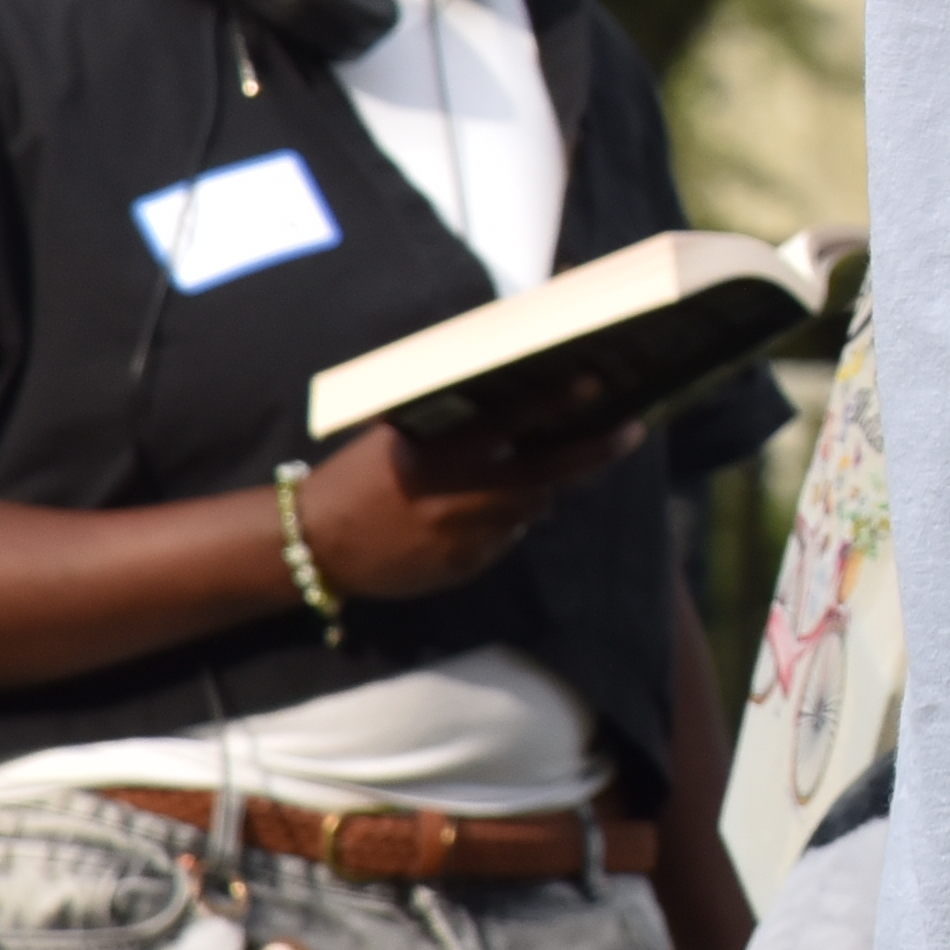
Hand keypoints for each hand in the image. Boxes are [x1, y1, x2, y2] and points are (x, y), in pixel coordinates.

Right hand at [294, 414, 639, 600]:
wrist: (318, 546)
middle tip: (632, 430)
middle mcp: (459, 497)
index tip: (598, 381)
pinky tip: (491, 510)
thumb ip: (453, 421)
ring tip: (551, 466)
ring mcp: (466, 538)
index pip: (511, 420)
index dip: (557, 401)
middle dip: (595, 451)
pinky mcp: (466, 568)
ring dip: (545, 487)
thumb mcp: (399, 436)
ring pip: (533, 508)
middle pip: (546, 472)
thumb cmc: (362, 475)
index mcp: (439, 454)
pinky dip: (508, 521)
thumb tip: (512, 393)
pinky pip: (506, 539)